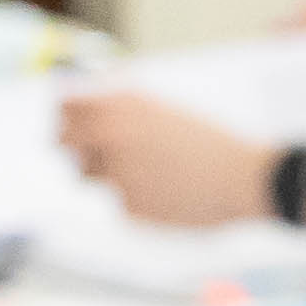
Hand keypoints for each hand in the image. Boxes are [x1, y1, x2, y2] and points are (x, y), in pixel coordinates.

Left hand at [59, 91, 284, 226]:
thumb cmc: (211, 141)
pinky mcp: (127, 205)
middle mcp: (111, 134)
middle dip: (73, 147)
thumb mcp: (164, 107)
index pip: (64, 105)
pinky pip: (119, 201)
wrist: (243, 177)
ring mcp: (116, 171)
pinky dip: (136, 197)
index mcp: (121, 103)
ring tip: (147, 171)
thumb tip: (86, 100)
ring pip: (88, 174)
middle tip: (87, 152)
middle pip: (62, 140)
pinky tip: (167, 192)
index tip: (70, 122)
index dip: (66, 114)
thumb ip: (123, 105)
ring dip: (105, 172)